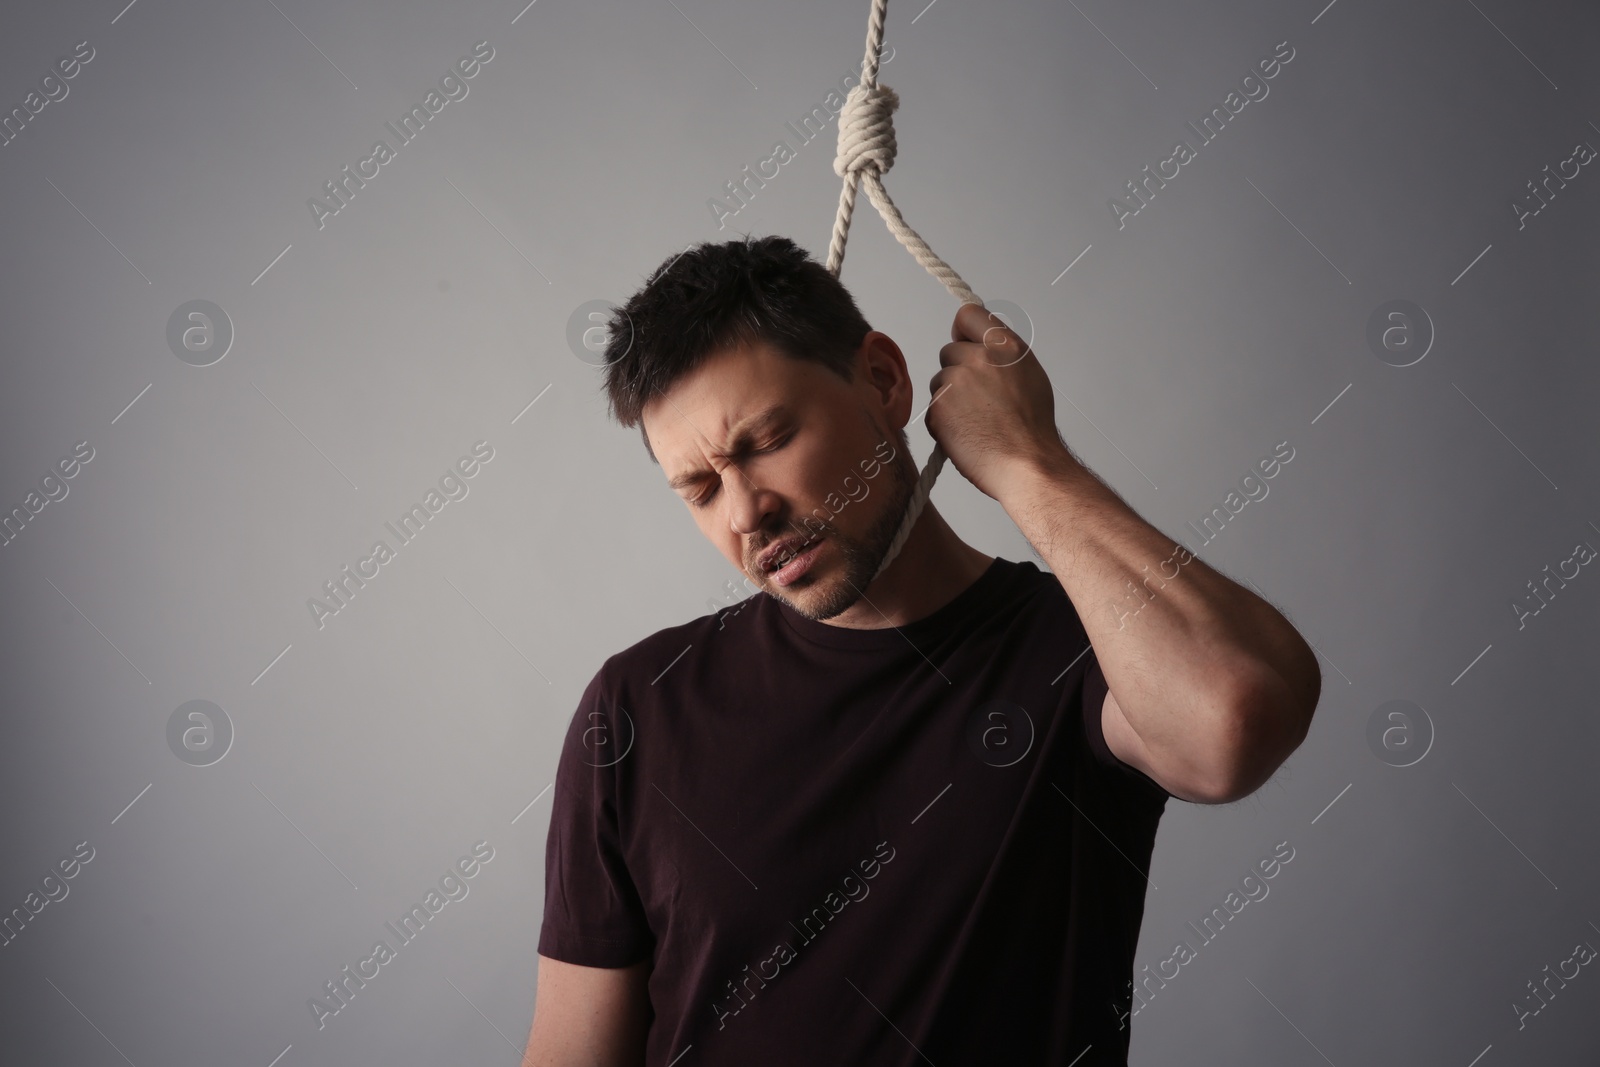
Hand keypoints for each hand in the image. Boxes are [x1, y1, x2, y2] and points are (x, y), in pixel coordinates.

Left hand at [925, 303, 1066, 500]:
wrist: (1027, 465)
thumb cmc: (1032, 429)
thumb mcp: (1029, 374)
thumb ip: (1002, 355)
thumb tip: (982, 346)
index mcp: (1005, 346)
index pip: (968, 314)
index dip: (963, 331)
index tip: (964, 343)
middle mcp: (978, 358)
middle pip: (949, 352)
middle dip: (958, 371)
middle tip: (979, 398)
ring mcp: (956, 382)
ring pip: (940, 381)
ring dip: (950, 398)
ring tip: (978, 420)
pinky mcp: (939, 408)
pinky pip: (934, 408)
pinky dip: (944, 421)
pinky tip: (967, 433)